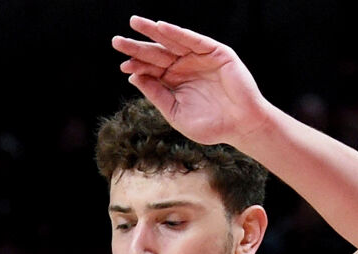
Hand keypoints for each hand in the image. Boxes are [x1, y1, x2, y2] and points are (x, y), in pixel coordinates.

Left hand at [111, 16, 274, 147]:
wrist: (241, 126)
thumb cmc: (210, 125)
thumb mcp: (175, 112)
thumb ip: (156, 94)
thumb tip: (133, 78)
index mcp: (174, 83)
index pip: (150, 70)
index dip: (136, 66)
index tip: (123, 66)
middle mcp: (184, 68)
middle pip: (156, 54)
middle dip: (137, 46)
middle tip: (116, 41)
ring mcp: (199, 59)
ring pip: (172, 42)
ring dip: (154, 32)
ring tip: (135, 23)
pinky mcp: (216, 52)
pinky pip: (194, 40)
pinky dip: (178, 33)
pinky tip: (162, 28)